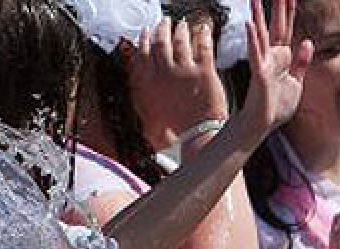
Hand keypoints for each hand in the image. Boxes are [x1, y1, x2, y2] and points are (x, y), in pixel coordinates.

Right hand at [128, 17, 228, 148]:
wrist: (196, 135)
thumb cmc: (172, 130)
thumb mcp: (146, 113)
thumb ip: (140, 92)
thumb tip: (135, 77)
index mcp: (149, 83)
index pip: (143, 53)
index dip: (144, 40)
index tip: (146, 32)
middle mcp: (165, 73)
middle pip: (161, 42)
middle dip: (162, 29)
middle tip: (165, 23)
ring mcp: (185, 71)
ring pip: (181, 41)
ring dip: (181, 30)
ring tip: (183, 25)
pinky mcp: (204, 71)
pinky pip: (203, 47)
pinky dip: (203, 35)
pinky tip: (204, 30)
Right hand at [240, 0, 312, 136]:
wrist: (263, 126)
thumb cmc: (277, 106)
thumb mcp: (297, 82)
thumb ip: (301, 62)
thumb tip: (308, 41)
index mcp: (282, 57)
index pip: (286, 27)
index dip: (289, 10)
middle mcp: (272, 56)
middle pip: (275, 25)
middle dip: (277, 6)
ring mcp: (264, 63)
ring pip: (261, 34)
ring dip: (259, 16)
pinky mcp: (259, 74)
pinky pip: (256, 54)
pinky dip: (253, 39)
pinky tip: (250, 25)